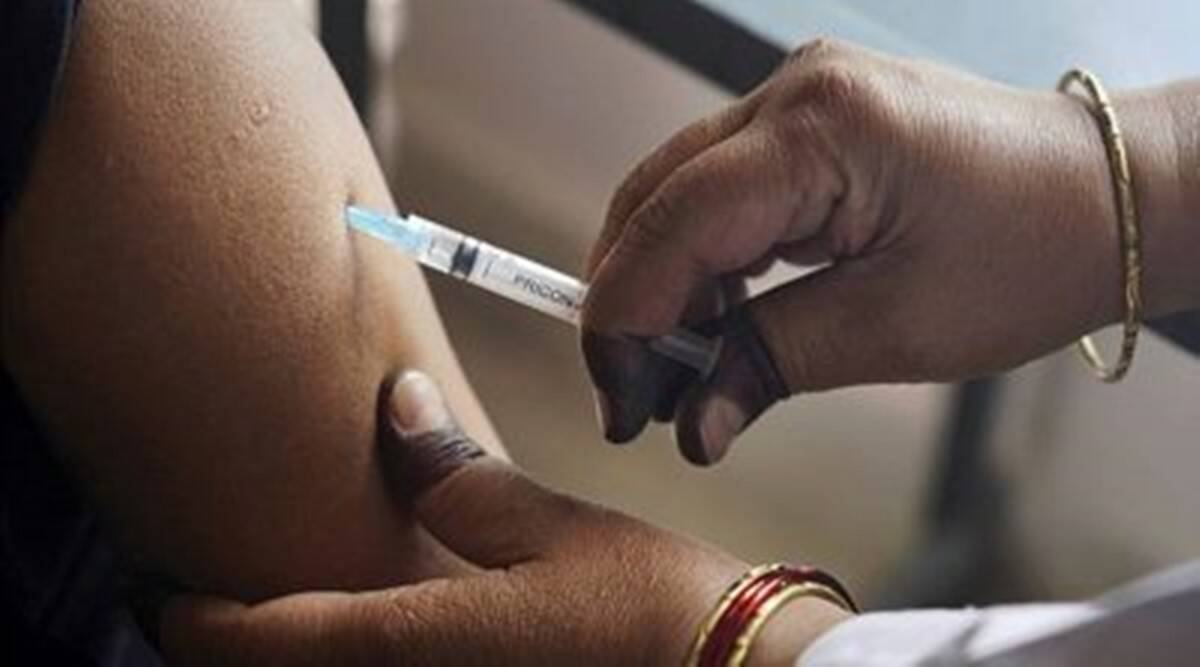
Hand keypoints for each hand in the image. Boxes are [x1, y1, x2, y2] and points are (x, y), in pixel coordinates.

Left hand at [159, 371, 848, 665]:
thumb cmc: (652, 609)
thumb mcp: (550, 528)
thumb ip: (457, 475)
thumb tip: (395, 404)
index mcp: (425, 643)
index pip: (274, 639)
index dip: (200, 621)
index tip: (163, 594)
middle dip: (242, 641)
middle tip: (211, 592)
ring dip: (301, 648)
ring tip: (283, 603)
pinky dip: (359, 655)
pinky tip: (379, 617)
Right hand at [582, 39, 1193, 463]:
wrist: (1110, 197)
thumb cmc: (1034, 249)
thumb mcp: (896, 327)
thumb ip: (770, 364)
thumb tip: (691, 423)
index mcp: (819, 129)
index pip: (668, 224)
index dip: (625, 323)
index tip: (621, 404)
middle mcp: (791, 94)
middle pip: (654, 202)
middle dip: (633, 307)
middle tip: (640, 400)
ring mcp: (796, 102)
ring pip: (676, 198)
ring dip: (666, 288)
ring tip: (683, 374)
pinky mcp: (808, 126)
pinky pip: (721, 193)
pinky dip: (706, 263)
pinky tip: (719, 322)